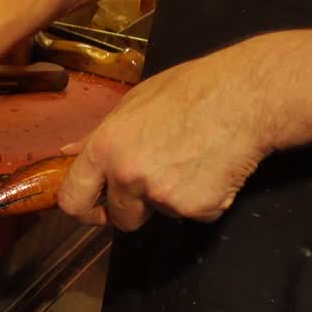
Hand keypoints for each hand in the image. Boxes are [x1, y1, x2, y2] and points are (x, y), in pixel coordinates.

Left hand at [56, 43, 276, 229]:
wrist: (243, 98)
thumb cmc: (189, 92)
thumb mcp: (131, 104)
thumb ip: (97, 136)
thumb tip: (69, 152)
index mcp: (104, 149)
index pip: (71, 199)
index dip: (82, 209)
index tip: (94, 209)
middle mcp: (127, 176)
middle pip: (119, 218)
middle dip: (131, 211)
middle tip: (152, 186)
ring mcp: (161, 195)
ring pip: (158, 214)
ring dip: (169, 199)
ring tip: (188, 161)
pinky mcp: (196, 208)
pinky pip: (193, 213)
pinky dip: (202, 199)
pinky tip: (211, 168)